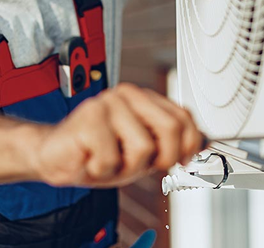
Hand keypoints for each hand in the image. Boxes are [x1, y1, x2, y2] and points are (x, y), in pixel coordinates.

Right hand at [30, 83, 203, 187]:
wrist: (57, 157)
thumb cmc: (99, 154)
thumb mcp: (143, 152)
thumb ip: (171, 142)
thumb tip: (206, 141)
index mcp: (143, 98)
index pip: (184, 117)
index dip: (188, 145)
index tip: (175, 161)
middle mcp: (127, 94)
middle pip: (171, 128)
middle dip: (159, 157)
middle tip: (137, 164)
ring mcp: (107, 102)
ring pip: (142, 147)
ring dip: (125, 167)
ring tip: (108, 159)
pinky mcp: (88, 117)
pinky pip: (113, 159)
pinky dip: (103, 170)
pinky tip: (91, 159)